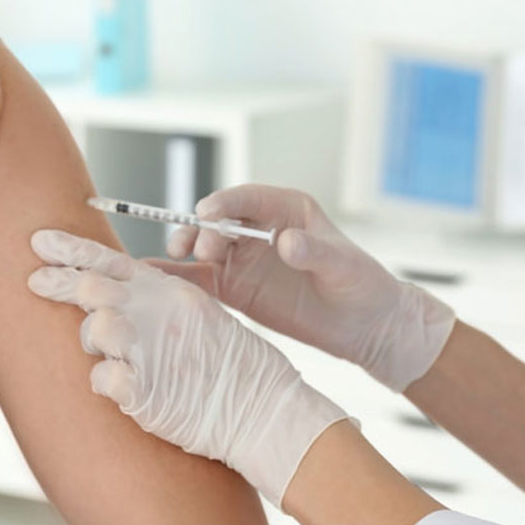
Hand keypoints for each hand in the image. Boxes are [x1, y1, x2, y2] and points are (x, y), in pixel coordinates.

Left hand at [28, 230, 349, 508]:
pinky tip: (122, 387)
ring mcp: (150, 352)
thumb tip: (112, 291)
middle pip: (90, 287)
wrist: (263, 410)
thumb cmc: (233, 364)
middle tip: (34, 281)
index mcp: (171, 291)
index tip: (38, 242)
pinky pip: (100, 379)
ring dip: (92, 340)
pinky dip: (104, 382)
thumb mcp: (200, 313)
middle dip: (57, 282)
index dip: (70, 249)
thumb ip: (158, 298)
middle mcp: (158, 314)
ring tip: (112, 352)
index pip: (112, 260)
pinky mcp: (145, 393)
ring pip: (92, 330)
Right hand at [157, 185, 454, 391]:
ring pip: (204, 246)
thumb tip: (286, 242)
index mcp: (286, 209)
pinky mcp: (236, 289)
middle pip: (219, 221)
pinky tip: (158, 281)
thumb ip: (314, 251)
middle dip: (204, 229)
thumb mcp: (343, 265)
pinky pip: (202, 280)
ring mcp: (244, 259)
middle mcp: (259, 230)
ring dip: (186, 247)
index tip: (208, 212)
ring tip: (177, 257)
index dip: (225, 203)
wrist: (365, 326)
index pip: (248, 198)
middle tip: (200, 248)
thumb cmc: (361, 284)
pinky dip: (180, 279)